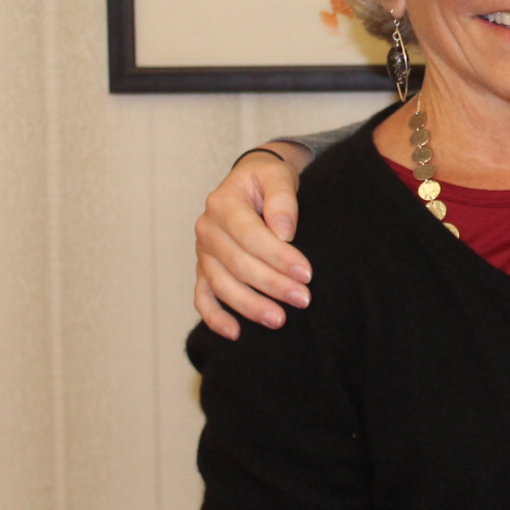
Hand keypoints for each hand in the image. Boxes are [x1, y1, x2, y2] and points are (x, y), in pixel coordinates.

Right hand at [193, 144, 313, 339]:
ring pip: (221, 285)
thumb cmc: (267, 179)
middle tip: (303, 299)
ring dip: (249, 306)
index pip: (250, 236)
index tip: (306, 273)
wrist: (252, 180)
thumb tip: (284, 232)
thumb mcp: (278, 176)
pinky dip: (214, 317)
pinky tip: (235, 333)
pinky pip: (203, 297)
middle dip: (272, 285)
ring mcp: (203, 251)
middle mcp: (207, 228)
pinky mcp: (204, 268)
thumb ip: (282, 199)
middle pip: (237, 264)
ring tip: (279, 320)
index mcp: (222, 203)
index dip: (278, 257)